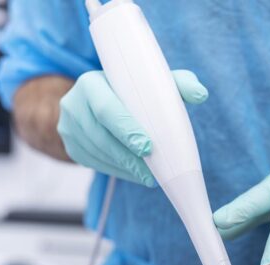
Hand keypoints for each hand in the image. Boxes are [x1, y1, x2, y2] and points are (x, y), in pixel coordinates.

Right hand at [57, 69, 208, 186]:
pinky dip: (116, 171)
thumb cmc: (129, 91)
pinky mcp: (70, 147)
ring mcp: (68, 128)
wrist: (92, 99)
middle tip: (151, 172)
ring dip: (123, 168)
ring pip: (97, 154)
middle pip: (100, 137)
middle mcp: (73, 105)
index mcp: (90, 83)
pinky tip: (133, 174)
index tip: (147, 147)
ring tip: (147, 177)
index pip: (106, 109)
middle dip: (127, 157)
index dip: (126, 130)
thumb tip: (200, 94)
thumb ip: (177, 84)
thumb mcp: (149, 82)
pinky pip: (93, 163)